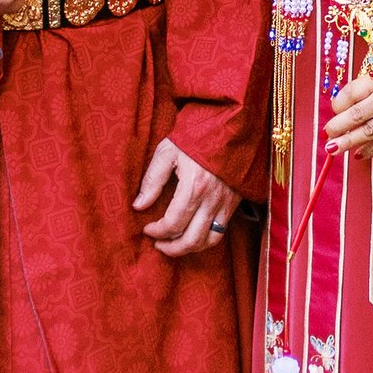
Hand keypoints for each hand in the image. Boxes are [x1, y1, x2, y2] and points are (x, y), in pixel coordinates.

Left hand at [135, 136, 238, 256]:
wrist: (228, 124)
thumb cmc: (194, 135)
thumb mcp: (167, 152)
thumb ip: (152, 180)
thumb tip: (138, 205)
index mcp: (194, 186)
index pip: (173, 223)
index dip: (157, 231)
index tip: (147, 228)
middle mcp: (212, 198)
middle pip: (192, 239)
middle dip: (171, 248)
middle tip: (158, 245)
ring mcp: (226, 202)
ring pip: (209, 240)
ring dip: (189, 248)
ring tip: (174, 244)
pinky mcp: (234, 203)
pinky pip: (221, 232)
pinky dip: (205, 240)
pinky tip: (193, 235)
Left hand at [326, 65, 372, 157]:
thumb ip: (366, 87)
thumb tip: (341, 108)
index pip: (352, 92)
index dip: (338, 103)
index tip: (334, 109)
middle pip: (356, 114)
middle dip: (337, 127)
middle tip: (327, 133)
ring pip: (367, 132)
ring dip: (347, 142)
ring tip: (332, 149)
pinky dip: (369, 150)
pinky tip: (358, 155)